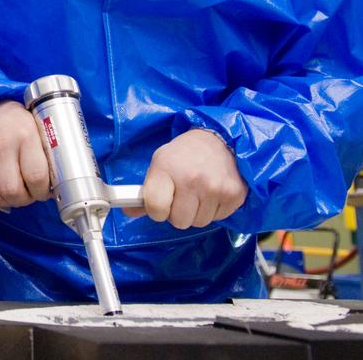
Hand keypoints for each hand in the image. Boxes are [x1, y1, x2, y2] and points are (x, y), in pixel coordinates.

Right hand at [0, 100, 50, 210]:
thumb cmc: (19, 122)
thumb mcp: (39, 130)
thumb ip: (49, 156)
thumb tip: (57, 186)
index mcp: (25, 134)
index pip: (36, 176)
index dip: (42, 191)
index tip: (44, 190)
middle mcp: (1, 144)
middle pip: (13, 191)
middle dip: (25, 199)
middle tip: (29, 192)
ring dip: (6, 202)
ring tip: (12, 192)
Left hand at [124, 128, 246, 228]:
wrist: (219, 140)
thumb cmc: (184, 154)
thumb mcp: (159, 163)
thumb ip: (146, 191)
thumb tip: (129, 212)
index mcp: (166, 168)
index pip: (155, 208)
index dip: (156, 210)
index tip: (161, 203)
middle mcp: (191, 179)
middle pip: (179, 222)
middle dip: (178, 213)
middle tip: (182, 196)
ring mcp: (215, 188)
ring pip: (199, 223)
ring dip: (196, 213)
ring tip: (198, 192)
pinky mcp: (234, 196)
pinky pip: (217, 219)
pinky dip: (213, 210)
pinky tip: (212, 193)